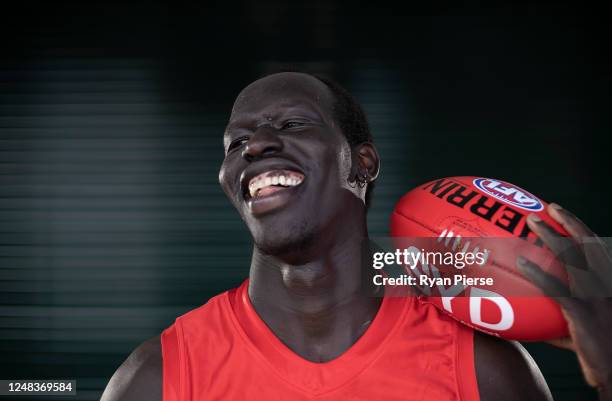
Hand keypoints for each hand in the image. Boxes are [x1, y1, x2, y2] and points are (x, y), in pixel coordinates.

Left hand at [516, 203, 611, 393]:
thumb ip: (561, 317)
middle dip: (565, 221)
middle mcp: (605, 284)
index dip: (577, 225)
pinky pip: (556, 286)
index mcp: (609, 282)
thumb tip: (530, 317)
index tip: (558, 210)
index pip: (595, 246)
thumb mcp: (584, 327)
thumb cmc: (600, 351)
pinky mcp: (582, 313)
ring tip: (529, 224)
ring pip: (571, 257)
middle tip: (542, 209)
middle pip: (585, 243)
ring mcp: (594, 297)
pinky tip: (520, 261)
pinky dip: (537, 271)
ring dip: (550, 236)